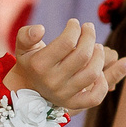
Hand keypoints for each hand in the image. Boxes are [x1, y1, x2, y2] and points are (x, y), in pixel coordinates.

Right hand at [9, 20, 125, 114]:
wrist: (28, 88)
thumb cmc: (31, 62)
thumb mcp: (23, 47)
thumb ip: (26, 35)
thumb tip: (40, 29)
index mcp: (39, 65)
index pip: (66, 42)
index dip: (74, 28)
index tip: (74, 23)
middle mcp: (52, 81)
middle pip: (83, 55)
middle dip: (89, 36)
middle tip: (88, 29)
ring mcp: (63, 94)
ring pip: (92, 73)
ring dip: (99, 55)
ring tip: (96, 46)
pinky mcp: (73, 103)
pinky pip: (95, 97)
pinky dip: (102, 84)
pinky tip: (99, 72)